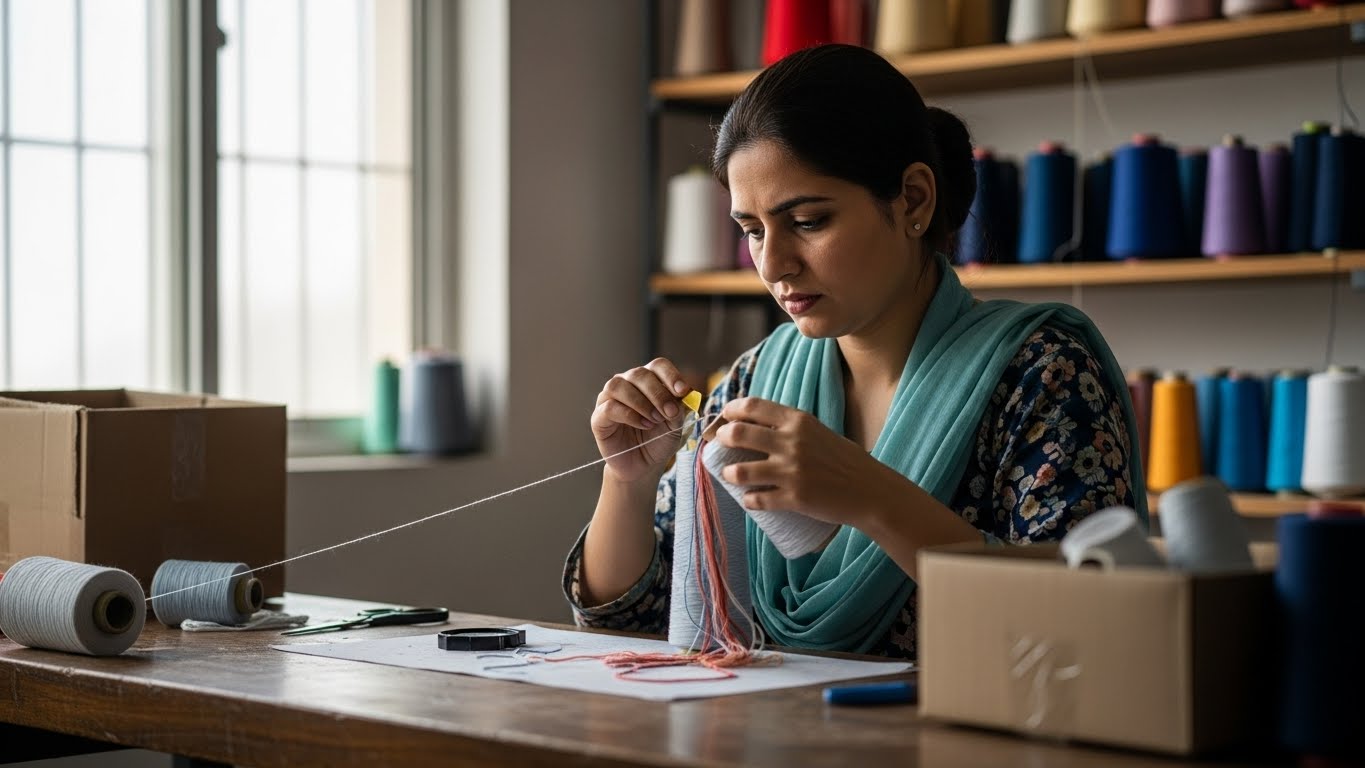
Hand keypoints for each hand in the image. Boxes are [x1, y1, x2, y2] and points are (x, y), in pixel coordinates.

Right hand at [591, 358, 694, 483]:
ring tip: (655, 420)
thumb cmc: (658, 440)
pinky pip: (609, 407)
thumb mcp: (675, 425)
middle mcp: (626, 384)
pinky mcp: (599, 417)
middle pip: (639, 374)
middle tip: (670, 412)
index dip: (670, 375)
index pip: (658, 366)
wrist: (643, 466)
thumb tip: (683, 395)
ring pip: (619, 386)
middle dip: (658, 393)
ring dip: (641, 402)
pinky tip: (643, 425)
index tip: (683, 390)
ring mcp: (609, 399)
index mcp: (648, 381)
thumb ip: (678, 408)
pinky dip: (629, 415)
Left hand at [712, 397, 914, 529]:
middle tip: (719, 444)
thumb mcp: (817, 431)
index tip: (724, 417)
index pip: (752, 406)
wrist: (870, 490)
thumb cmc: (843, 460)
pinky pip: (758, 500)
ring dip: (728, 474)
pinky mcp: (795, 498)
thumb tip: (754, 425)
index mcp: (798, 420)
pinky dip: (749, 500)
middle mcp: (792, 442)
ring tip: (729, 475)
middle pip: (738, 433)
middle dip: (721, 438)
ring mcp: (792, 471)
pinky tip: (749, 499)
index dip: (731, 410)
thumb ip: (790, 427)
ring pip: (740, 472)